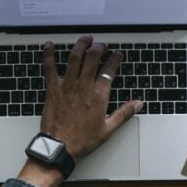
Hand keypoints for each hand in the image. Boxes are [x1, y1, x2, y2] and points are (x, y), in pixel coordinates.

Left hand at [39, 35, 143, 159]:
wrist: (60, 147)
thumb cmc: (82, 140)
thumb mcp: (108, 129)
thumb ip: (124, 113)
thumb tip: (137, 104)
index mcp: (98, 95)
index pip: (109, 70)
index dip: (115, 59)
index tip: (117, 56)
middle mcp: (83, 86)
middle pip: (92, 58)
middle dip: (98, 48)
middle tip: (101, 45)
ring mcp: (67, 86)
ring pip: (74, 58)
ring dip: (80, 45)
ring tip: (85, 39)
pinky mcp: (53, 89)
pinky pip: (50, 68)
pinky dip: (48, 55)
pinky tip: (49, 46)